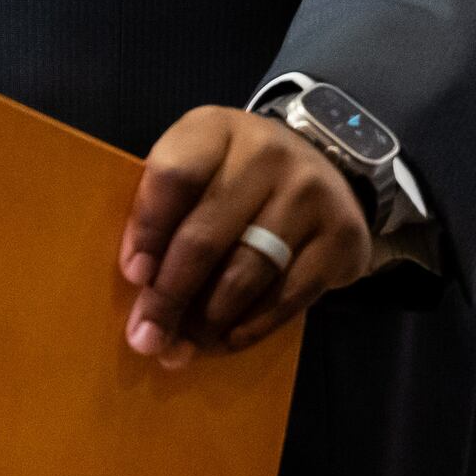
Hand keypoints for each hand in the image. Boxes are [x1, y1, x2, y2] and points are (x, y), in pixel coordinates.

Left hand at [120, 106, 376, 367]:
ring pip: (246, 273)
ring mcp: (310, 194)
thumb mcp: (199, 166)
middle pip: (206, 236)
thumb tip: (141, 285)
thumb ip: (166, 208)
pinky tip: (226, 339)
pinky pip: (288, 296)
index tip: (134, 275)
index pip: (174, 176)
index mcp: (216, 130)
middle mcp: (267, 154)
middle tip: (146, 337)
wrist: (324, 165)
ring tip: (182, 346)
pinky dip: (251, 326)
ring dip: (207, 321)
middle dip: (169, 296)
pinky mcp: (341, 237)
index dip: (148, 229)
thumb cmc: (236, 175)